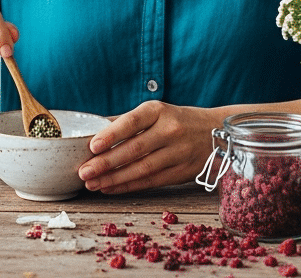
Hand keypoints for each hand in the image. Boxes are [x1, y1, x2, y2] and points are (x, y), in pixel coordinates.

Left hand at [77, 101, 223, 194]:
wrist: (216, 133)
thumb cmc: (176, 120)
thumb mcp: (156, 112)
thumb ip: (126, 121)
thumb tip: (93, 131)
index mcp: (159, 111)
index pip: (132, 122)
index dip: (112, 134)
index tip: (92, 146)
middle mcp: (170, 130)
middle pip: (134, 149)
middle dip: (106, 163)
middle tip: (84, 172)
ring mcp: (178, 153)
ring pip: (142, 169)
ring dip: (114, 179)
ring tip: (92, 184)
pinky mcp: (181, 172)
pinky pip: (150, 182)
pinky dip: (128, 186)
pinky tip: (110, 188)